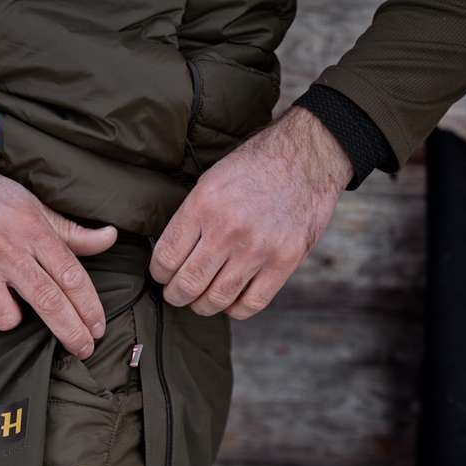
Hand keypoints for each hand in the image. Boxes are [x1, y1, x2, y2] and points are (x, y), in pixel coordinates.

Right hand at [0, 128, 116, 356]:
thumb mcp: (28, 205)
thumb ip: (68, 231)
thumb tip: (110, 238)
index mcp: (29, 227)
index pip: (70, 275)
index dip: (89, 308)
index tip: (98, 328)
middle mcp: (3, 247)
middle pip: (49, 302)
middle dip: (72, 332)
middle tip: (85, 350)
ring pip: (7, 319)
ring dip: (9, 315)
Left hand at [149, 105, 353, 318]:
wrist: (307, 156)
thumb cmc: (255, 166)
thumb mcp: (211, 180)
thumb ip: (192, 218)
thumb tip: (171, 255)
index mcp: (203, 205)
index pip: (166, 258)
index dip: (159, 274)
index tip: (162, 275)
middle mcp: (228, 230)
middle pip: (187, 285)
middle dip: (176, 295)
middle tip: (177, 293)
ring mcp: (257, 249)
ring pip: (216, 299)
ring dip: (202, 306)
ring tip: (201, 300)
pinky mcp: (284, 261)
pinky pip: (251, 304)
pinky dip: (235, 309)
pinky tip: (231, 300)